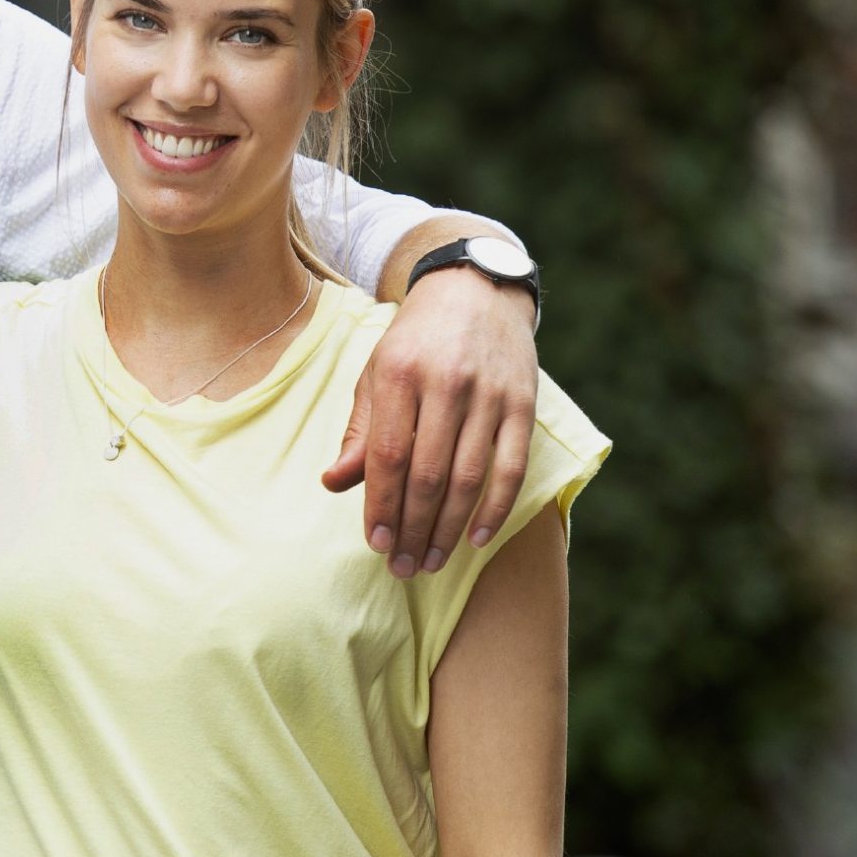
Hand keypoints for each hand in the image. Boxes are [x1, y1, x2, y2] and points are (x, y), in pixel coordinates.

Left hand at [323, 266, 538, 576]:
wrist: (475, 289)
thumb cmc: (415, 341)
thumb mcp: (376, 373)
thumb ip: (360, 431)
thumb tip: (332, 483)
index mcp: (399, 374)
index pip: (387, 455)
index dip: (380, 505)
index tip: (375, 545)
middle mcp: (446, 383)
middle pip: (427, 473)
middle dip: (412, 528)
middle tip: (403, 568)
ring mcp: (489, 394)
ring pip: (468, 476)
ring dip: (449, 527)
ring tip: (432, 561)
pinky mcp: (523, 402)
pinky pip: (511, 466)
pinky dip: (496, 508)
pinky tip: (478, 538)